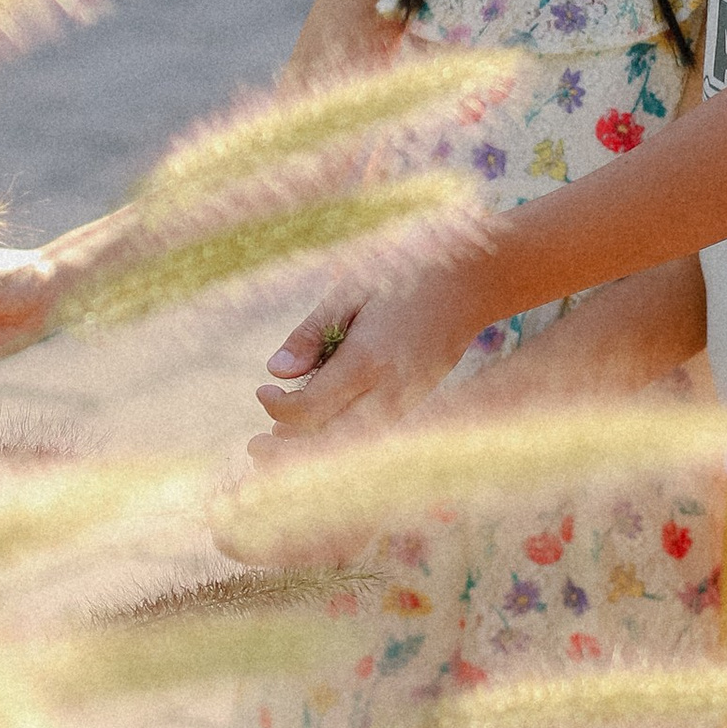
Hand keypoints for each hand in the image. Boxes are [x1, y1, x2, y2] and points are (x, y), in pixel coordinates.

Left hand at [255, 251, 497, 441]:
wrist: (473, 280)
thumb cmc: (405, 273)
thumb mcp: (350, 291)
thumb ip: (312, 334)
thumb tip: (276, 373)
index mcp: (369, 359)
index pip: (311, 409)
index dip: (278, 409)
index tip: (262, 391)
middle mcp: (390, 390)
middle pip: (330, 442)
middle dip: (287, 453)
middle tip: (253, 447)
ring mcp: (408, 402)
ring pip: (352, 448)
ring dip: (313, 454)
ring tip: (277, 448)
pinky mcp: (416, 404)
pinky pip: (373, 437)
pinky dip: (340, 445)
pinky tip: (317, 437)